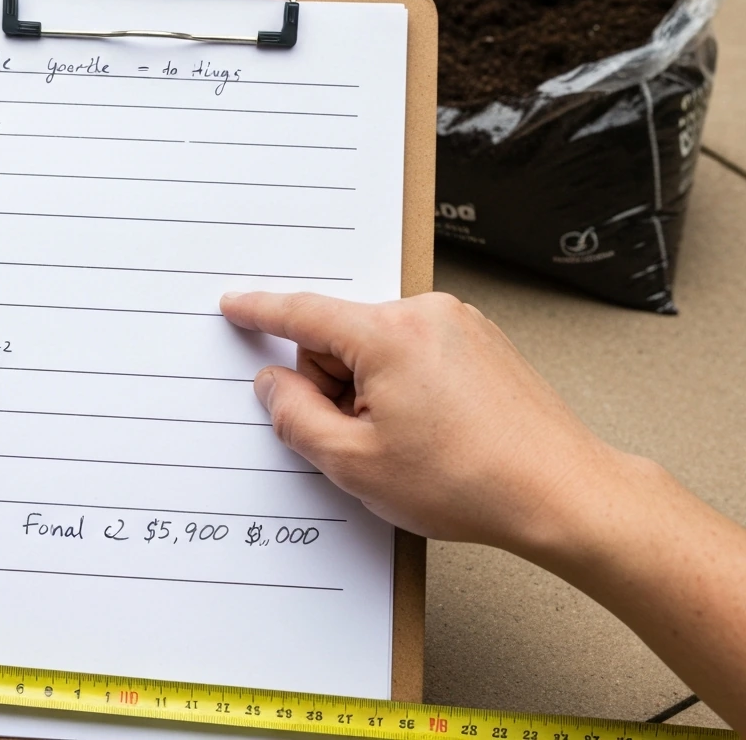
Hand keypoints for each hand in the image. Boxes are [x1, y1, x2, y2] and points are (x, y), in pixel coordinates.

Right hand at [219, 291, 622, 552]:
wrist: (562, 493)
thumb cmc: (471, 481)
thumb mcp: (355, 463)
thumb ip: (296, 418)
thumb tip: (274, 386)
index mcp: (389, 334)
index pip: (303, 313)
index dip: (260, 311)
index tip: (236, 305)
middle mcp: (426, 314)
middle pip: (342, 338)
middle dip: (337, 386)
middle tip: (365, 440)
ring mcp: (460, 325)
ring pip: (379, 349)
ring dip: (375, 391)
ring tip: (410, 442)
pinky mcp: (482, 342)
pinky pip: (416, 353)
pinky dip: (407, 387)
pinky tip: (433, 431)